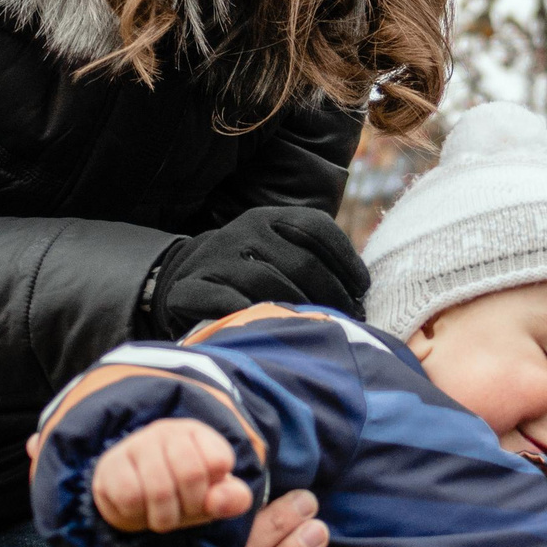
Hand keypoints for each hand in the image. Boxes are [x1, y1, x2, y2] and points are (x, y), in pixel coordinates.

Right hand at [93, 420, 253, 531]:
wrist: (133, 500)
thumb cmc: (182, 495)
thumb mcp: (215, 498)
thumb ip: (233, 499)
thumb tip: (216, 501)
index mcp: (198, 434)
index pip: (218, 460)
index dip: (214, 491)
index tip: (205, 496)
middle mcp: (167, 431)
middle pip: (190, 474)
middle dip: (190, 507)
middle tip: (182, 511)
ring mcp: (136, 444)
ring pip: (159, 489)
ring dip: (164, 517)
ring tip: (161, 514)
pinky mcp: (110, 464)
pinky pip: (130, 496)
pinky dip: (137, 514)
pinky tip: (138, 508)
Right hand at [148, 206, 368, 337]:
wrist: (184, 275)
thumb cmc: (250, 270)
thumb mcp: (277, 250)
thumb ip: (314, 258)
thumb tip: (360, 291)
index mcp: (268, 217)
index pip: (316, 228)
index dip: (346, 260)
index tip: (362, 290)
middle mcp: (243, 230)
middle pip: (300, 261)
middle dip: (331, 294)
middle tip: (347, 320)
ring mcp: (215, 257)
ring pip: (267, 282)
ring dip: (297, 309)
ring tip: (316, 329)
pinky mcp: (188, 287)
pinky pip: (223, 300)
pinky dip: (246, 313)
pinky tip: (264, 326)